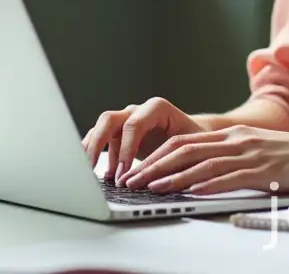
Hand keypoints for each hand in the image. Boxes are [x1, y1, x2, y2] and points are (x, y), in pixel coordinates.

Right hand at [82, 97, 207, 182]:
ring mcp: (126, 120)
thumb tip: (167, 180)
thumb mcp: (193, 148)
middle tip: (93, 171)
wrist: (194, 135)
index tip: (123, 173)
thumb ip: (179, 159)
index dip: (126, 149)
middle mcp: (138, 111)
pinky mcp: (119, 133)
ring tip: (92, 176)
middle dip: (99, 146)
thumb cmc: (196, 141)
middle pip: (110, 120)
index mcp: (157, 108)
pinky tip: (98, 175)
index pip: (134, 124)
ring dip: (93, 151)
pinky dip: (94, 154)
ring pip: (100, 128)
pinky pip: (99, 139)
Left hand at [120, 125, 288, 194]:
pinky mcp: (264, 169)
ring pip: (201, 163)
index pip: (185, 142)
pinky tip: (189, 193)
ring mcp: (250, 153)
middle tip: (132, 179)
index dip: (157, 155)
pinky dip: (205, 185)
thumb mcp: (261, 154)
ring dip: (172, 177)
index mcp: (235, 134)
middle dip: (154, 165)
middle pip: (185, 149)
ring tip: (149, 187)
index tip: (137, 168)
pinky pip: (229, 177)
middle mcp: (238, 139)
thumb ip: (234, 161)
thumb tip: (205, 178)